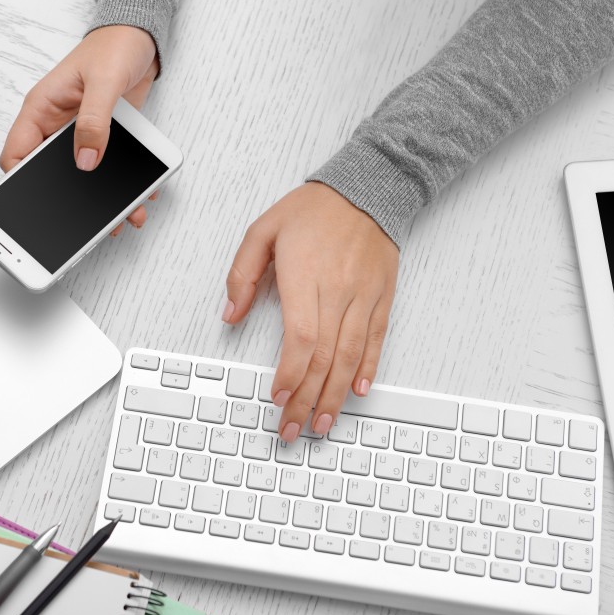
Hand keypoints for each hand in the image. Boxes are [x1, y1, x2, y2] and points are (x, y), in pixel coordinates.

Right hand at [0, 25, 160, 234]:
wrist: (140, 37)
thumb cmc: (113, 46)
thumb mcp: (103, 82)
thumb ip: (93, 122)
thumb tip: (86, 160)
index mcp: (42, 110)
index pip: (17, 154)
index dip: (20, 182)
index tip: (36, 204)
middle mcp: (58, 127)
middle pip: (51, 175)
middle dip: (70, 201)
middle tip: (86, 225)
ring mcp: (81, 135)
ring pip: (83, 179)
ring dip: (103, 200)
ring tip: (122, 218)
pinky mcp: (106, 140)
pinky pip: (109, 171)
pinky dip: (124, 187)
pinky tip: (140, 197)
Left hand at [224, 182, 398, 441]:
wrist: (369, 186)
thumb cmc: (314, 210)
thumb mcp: (263, 229)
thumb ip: (242, 273)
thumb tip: (230, 314)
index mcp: (305, 275)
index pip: (301, 337)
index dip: (291, 374)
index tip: (278, 397)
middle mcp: (338, 290)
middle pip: (324, 356)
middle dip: (307, 399)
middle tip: (292, 428)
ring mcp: (364, 296)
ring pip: (351, 356)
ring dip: (336, 395)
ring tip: (323, 422)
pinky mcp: (383, 297)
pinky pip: (376, 339)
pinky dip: (368, 368)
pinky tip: (357, 390)